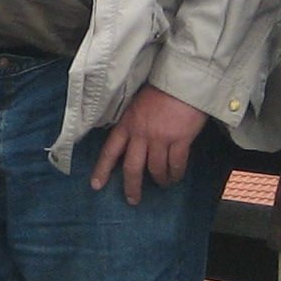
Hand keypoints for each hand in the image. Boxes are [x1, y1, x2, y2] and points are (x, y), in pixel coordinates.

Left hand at [91, 85, 207, 204]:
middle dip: (132, 187)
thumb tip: (132, 143)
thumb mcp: (138, 105)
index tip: (96, 185)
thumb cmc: (162, 90)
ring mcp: (160, 137)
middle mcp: (141, 133)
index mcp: (127, 124)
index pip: (110, 150)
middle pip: (132, 168)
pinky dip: (176, 173)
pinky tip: (176, 176)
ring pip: (156, 169)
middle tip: (133, 200)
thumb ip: (133, 124)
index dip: (102, 169)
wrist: (184, 80)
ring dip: (159, 180)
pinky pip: (176, 164)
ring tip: (163, 184)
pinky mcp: (180, 139)